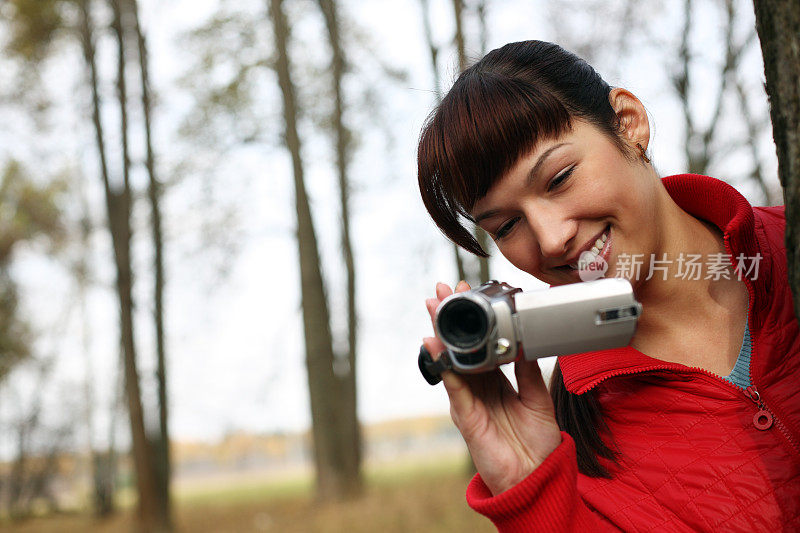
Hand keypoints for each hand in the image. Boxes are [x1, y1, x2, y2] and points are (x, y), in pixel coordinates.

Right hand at [424, 281, 562, 494]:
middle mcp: (479, 388)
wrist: (536, 476)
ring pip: (450, 360)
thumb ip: (529, 371)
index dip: (473, 321)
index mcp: (496, 382)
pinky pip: (453, 386)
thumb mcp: (538, 398)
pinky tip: (436, 347)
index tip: (467, 295)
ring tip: (433, 308)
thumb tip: (526, 343)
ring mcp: (469, 401)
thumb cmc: (537, 443)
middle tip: (440, 291)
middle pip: (459, 347)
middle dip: (449, 319)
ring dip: (440, 333)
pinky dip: (443, 365)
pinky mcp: (466, 416)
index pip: (479, 345)